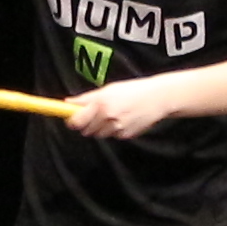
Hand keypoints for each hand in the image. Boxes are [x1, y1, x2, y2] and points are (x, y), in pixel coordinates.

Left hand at [64, 73, 180, 139]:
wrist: (158, 98)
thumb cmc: (132, 90)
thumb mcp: (107, 89)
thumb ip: (86, 98)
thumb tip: (68, 102)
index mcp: (101, 104)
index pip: (77, 120)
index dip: (72, 121)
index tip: (71, 119)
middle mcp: (108, 117)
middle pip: (86, 130)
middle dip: (87, 124)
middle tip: (95, 114)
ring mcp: (117, 128)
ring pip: (99, 134)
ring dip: (101, 128)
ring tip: (112, 115)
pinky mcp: (126, 135)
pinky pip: (113, 136)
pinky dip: (114, 130)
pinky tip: (123, 119)